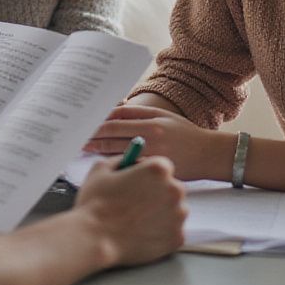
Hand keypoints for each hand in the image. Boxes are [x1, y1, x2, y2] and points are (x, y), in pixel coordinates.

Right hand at [74, 157, 186, 266]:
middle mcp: (174, 190)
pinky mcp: (177, 238)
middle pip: (171, 188)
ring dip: (161, 213)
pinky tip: (141, 233)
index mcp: (158, 170)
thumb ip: (122, 160)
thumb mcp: (102, 168)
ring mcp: (177, 216)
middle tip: (136, 203)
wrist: (94, 239)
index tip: (140, 182)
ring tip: (137, 220)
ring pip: (174, 210)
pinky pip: (172, 231)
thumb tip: (133, 162)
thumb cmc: (95, 203)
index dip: (149, 174)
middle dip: (157, 194)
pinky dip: (161, 233)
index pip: (163, 166)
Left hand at [84, 104, 224, 181]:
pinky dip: (113, 163)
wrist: (208, 155)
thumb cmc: (185, 133)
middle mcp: (148, 141)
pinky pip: (127, 166)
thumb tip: (112, 111)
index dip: (96, 123)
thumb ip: (137, 113)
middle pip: (111, 138)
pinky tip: (103, 161)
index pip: (114, 122)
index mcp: (149, 124)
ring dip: (97, 150)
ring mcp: (149, 159)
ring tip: (83, 147)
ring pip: (115, 154)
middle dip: (91, 137)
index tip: (84, 123)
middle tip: (76, 137)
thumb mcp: (163, 116)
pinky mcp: (152, 172)